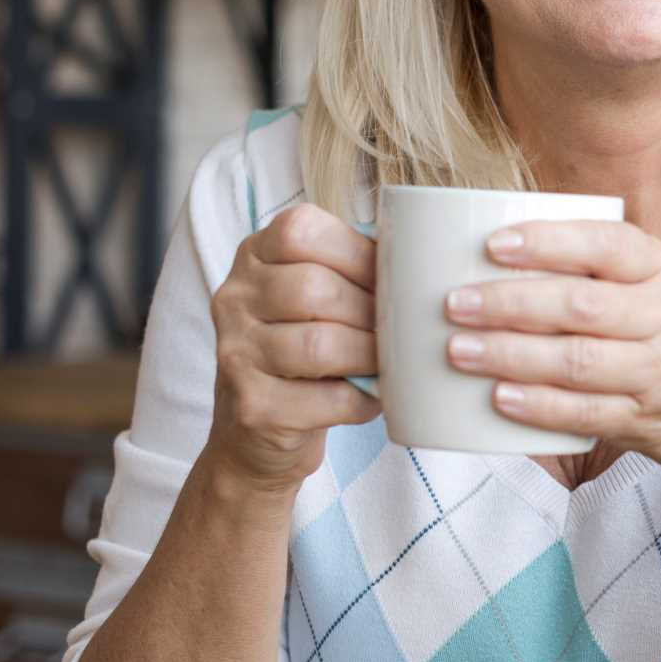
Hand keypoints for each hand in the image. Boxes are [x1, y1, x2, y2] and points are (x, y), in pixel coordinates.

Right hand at [207, 203, 380, 493]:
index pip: (301, 232)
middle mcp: (234, 298)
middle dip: (371, 311)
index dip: (358, 254)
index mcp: (255, 256)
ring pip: (320, 344)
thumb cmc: (307, 346)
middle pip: (313, 289)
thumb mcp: (318, 293)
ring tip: (388, 361)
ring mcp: (236, 353)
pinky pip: (329, 397)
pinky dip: (363, 399)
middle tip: (398, 329)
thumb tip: (427, 261)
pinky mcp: (253, 406)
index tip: (390, 278)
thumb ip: (355, 268)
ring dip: (370, 355)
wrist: (258, 429)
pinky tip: (370, 396)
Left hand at [441, 220, 660, 493]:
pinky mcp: (648, 420)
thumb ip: (608, 266)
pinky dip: (540, 406)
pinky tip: (500, 398)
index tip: (493, 244)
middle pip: (581, 306)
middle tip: (455, 303)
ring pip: (578, 361)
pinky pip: (587, 413)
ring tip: (459, 349)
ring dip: (512, 356)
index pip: (609, 245)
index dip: (549, 242)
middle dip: (510, 304)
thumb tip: (503, 245)